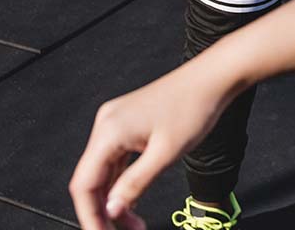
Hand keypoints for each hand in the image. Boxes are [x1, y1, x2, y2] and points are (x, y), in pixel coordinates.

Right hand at [70, 63, 231, 228]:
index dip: (90, 216)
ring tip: (134, 224)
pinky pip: (116, 160)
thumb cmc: (192, 107)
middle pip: (91, 179)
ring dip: (116, 200)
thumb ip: (134, 185)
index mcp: (110, 130)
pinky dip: (122, 182)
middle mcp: (107, 124)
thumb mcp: (165, 154)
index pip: (84, 184)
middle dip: (104, 211)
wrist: (211, 79)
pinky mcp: (127, 123)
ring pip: (104, 172)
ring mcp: (116, 122)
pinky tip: (133, 200)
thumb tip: (112, 209)